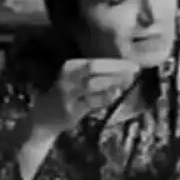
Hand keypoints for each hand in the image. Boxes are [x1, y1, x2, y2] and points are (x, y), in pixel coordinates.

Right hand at [17, 58, 139, 179]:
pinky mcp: (70, 110)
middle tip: (135, 71)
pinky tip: (116, 94)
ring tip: (129, 81)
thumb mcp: (78, 80)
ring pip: (92, 84)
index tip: (133, 64)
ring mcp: (67, 94)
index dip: (116, 62)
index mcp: (70, 66)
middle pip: (94, 69)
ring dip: (113, 82)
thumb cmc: (68, 96)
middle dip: (117, 69)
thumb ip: (97, 75)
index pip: (95, 61)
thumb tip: (125, 70)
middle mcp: (67, 78)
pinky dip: (105, 97)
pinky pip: (91, 102)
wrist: (43, 118)